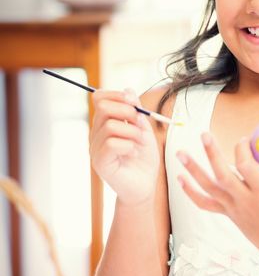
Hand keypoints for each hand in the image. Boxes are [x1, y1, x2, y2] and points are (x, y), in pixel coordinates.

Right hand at [90, 89, 159, 205]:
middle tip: (140, 124)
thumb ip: (136, 112)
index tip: (134, 102)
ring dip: (132, 132)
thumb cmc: (144, 159)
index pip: (99, 98)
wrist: (144, 186)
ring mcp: (95, 148)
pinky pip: (111, 144)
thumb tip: (128, 90)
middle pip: (103, 107)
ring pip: (110, 126)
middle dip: (127, 111)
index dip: (117, 95)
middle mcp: (96, 134)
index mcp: (105, 124)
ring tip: (139, 143)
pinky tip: (133, 154)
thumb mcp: (144, 130)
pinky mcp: (100, 163)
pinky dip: (128, 146)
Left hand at [176, 132, 258, 266]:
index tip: (244, 139)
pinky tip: (180, 179)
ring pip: (209, 187)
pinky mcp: (227, 214)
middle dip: (212, 153)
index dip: (242, 149)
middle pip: (223, 174)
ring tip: (180, 153)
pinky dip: (190, 192)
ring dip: (193, 170)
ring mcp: (232, 208)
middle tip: (203, 134)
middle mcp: (244, 200)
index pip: (246, 167)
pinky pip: (205, 204)